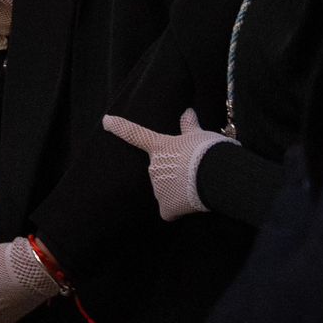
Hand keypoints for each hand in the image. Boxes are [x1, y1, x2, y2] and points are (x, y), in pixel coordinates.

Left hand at [102, 108, 225, 220]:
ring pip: (165, 190)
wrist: (216, 176)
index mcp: (160, 146)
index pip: (135, 133)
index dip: (120, 126)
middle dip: (173, 173)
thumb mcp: (199, 135)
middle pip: (159, 170)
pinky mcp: (166, 207)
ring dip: (177, 190)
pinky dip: (176, 210)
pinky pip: (168, 211)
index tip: (106, 121)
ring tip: (196, 186)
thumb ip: (190, 126)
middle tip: (194, 171)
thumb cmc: (207, 151)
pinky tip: (188, 206)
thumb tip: (187, 111)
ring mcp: (158, 188)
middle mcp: (153, 166)